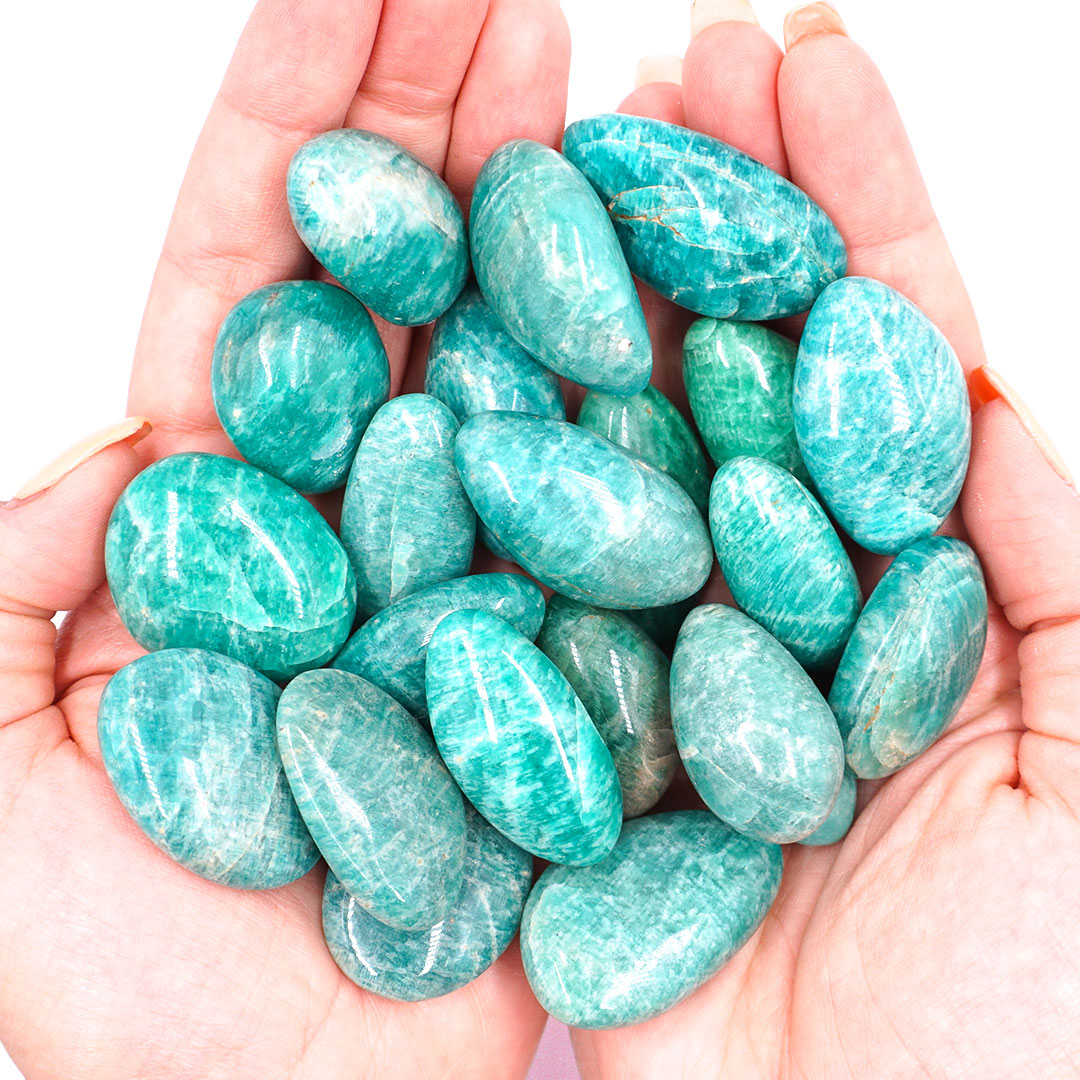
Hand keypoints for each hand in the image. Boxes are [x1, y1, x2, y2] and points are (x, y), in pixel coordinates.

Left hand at [0, 1, 568, 1075]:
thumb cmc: (133, 985)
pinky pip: (633, 509)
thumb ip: (7, 581)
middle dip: (452, 123)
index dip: (305, 125)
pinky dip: (661, 395)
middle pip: (415, 288)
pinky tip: (699, 279)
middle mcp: (380, 522)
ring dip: (567, 220)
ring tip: (617, 74)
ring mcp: (499, 575)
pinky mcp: (594, 654)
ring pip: (535, 365)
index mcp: (241, 514)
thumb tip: (122, 441)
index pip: (272, 275)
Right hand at [572, 5, 1079, 1077]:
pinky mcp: (552, 743)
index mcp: (906, 584)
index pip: (868, 360)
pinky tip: (462, 341)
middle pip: (728, 374)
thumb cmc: (1042, 1012)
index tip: (797, 62)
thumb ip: (1049, 545)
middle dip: (704, 212)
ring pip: (616, 453)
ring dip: (591, 305)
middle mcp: (764, 600)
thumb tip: (972, 370)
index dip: (841, 208)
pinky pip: (523, 591)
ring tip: (558, 139)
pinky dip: (498, 471)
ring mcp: (647, 658)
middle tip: (662, 57)